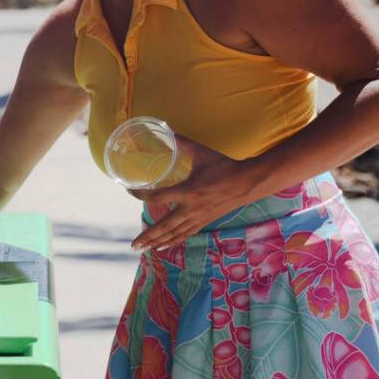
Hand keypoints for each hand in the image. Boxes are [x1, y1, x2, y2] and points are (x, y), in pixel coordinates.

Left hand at [129, 135, 259, 252]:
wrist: (249, 182)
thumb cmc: (224, 166)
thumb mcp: (202, 152)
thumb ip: (183, 142)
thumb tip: (168, 129)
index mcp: (188, 191)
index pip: (157, 197)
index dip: (141, 195)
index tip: (130, 191)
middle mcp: (191, 209)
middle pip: (164, 226)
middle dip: (148, 237)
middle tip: (132, 245)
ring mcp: (198, 218)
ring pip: (174, 234)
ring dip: (157, 243)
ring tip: (142, 250)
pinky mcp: (205, 221)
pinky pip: (186, 234)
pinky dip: (173, 241)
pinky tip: (163, 248)